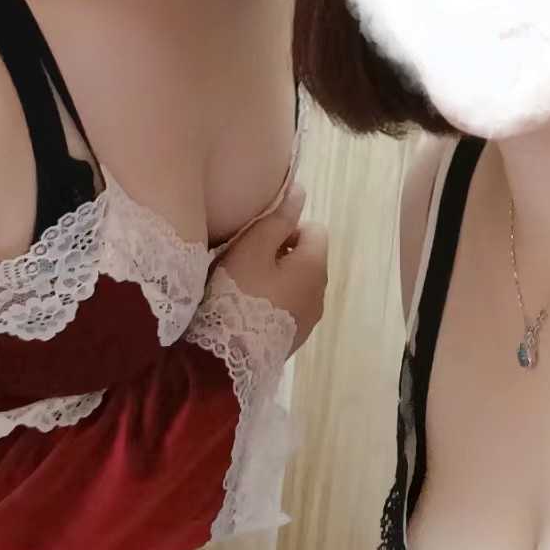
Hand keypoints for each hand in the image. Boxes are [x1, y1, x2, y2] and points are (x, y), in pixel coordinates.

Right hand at [216, 183, 327, 353]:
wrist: (227, 357)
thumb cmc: (240, 293)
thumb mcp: (253, 247)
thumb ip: (277, 217)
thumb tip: (299, 192)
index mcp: (316, 266)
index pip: (315, 229)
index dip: (287, 227)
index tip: (259, 239)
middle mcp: (321, 292)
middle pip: (307, 258)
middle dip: (281, 253)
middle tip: (247, 261)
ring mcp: (310, 319)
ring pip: (297, 284)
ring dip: (277, 279)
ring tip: (245, 286)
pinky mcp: (294, 339)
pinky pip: (289, 308)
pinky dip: (274, 303)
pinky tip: (248, 310)